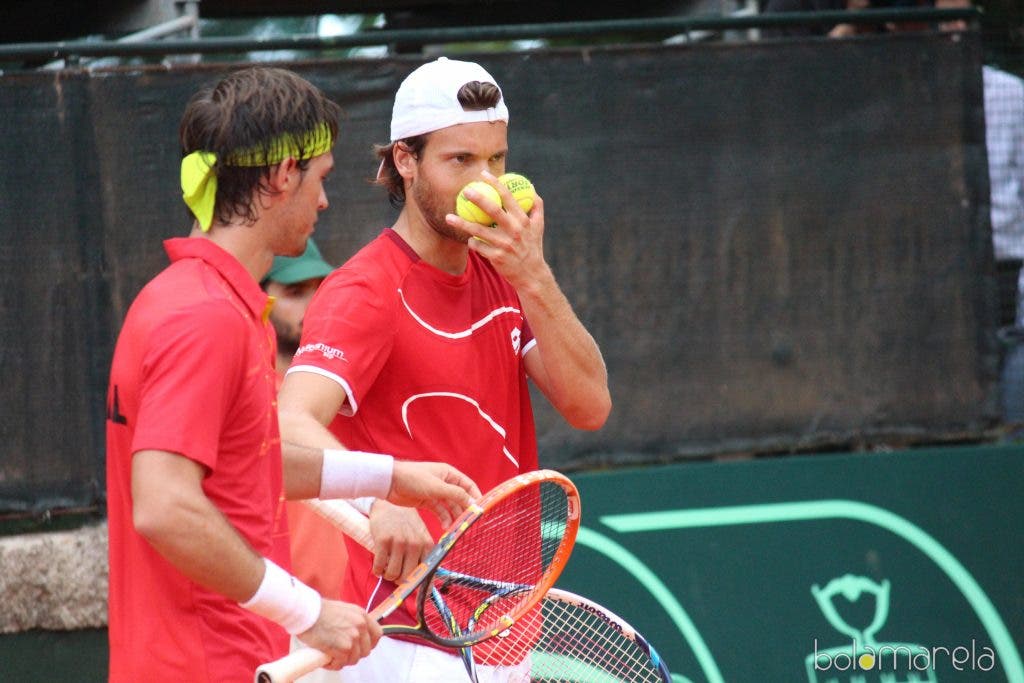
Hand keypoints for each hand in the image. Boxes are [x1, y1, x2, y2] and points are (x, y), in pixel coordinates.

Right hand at [297, 599, 380, 668]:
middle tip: (341, 653)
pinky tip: (326, 659)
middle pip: (366, 650)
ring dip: (342, 660)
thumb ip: (352, 621)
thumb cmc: (318, 611)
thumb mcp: (343, 610)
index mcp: (362, 615)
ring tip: (331, 655)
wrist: (306, 612)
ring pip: (354, 659)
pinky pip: (341, 663)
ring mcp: (353, 637)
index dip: (369, 644)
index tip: (360, 647)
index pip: (377, 634)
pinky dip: (333, 664)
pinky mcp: (343, 648)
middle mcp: (360, 625)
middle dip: (354, 654)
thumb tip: (355, 635)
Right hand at [367, 501, 433, 580]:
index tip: (411, 589)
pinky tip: (378, 566)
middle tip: (394, 574)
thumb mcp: (420, 536)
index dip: (416, 585)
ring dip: (387, 575)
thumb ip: (424, 556)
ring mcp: (399, 542)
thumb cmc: (406, 524)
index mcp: (427, 544)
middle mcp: (415, 544)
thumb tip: (427, 586)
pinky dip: (377, 570)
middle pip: (407, 577)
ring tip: (386, 568)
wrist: (389, 505)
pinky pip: (379, 567)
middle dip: (399, 580)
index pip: (425, 574)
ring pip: (392, 574)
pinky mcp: (383, 540)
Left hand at [386, 461, 480, 527]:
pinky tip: (445, 526)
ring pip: (450, 506)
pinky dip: (444, 518)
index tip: (481, 510)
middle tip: (469, 523)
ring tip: (455, 528)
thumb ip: (456, 495)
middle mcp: (445, 482)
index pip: (468, 486)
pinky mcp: (427, 501)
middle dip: (464, 510)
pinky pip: (440, 511)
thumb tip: (473, 503)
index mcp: (449, 473)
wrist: (390, 483)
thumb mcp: (437, 487)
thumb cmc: (413, 478)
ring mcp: (436, 492)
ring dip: (454, 516)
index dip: (476, 497)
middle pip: (460, 497)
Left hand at [448, 170, 552, 291]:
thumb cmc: (533, 246)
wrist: (531, 274)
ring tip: (448, 217)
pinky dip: (472, 242)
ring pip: (478, 231)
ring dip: (462, 223)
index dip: (495, 184)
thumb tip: (531, 186)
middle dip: (478, 198)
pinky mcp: (496, 257)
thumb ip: (536, 205)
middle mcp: (514, 231)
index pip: (508, 197)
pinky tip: (469, 240)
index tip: (483, 174)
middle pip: (493, 210)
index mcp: (523, 220)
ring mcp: (504, 244)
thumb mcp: (539, 226)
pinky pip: (478, 246)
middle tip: (465, 191)